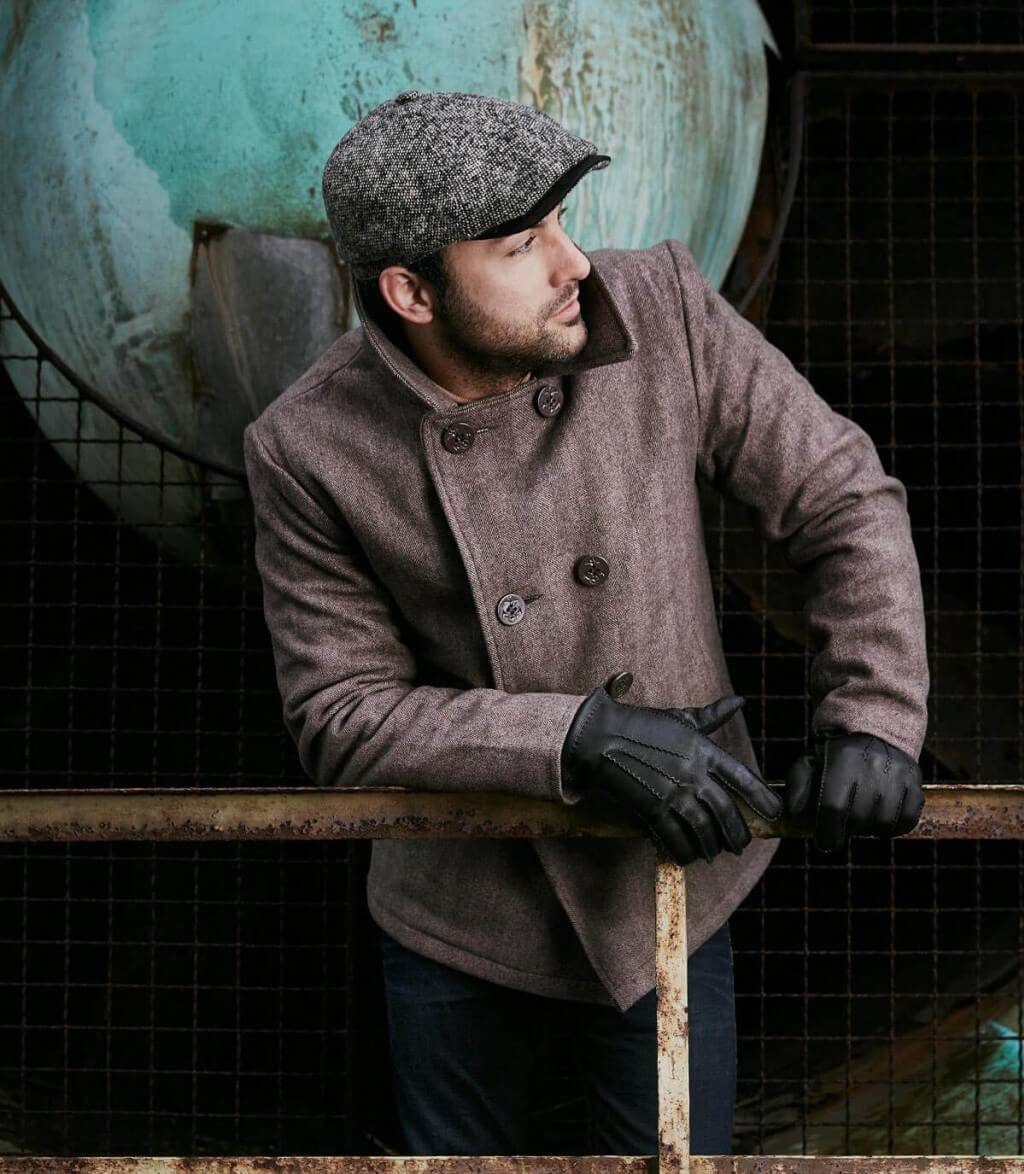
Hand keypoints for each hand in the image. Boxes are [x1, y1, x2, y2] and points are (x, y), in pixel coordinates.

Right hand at [561, 684, 782, 866]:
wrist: (600, 736)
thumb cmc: (641, 724)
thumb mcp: (680, 717)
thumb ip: (712, 715)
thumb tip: (739, 701)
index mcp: (703, 750)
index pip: (743, 777)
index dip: (763, 797)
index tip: (776, 811)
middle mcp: (693, 773)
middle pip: (726, 811)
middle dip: (737, 833)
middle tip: (740, 845)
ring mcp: (672, 792)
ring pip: (704, 829)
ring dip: (712, 846)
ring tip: (714, 853)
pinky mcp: (651, 808)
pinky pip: (675, 838)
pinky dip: (684, 851)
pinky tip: (688, 855)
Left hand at [784, 729, 924, 853]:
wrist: (873, 730)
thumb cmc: (835, 754)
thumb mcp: (810, 761)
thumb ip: (798, 786)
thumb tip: (796, 814)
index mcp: (842, 758)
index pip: (833, 807)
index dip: (827, 832)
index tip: (825, 842)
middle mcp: (873, 764)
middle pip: (859, 818)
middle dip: (847, 830)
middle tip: (843, 827)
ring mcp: (898, 772)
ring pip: (884, 823)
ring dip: (870, 830)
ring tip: (861, 820)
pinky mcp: (915, 780)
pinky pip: (908, 819)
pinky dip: (894, 828)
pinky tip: (880, 821)